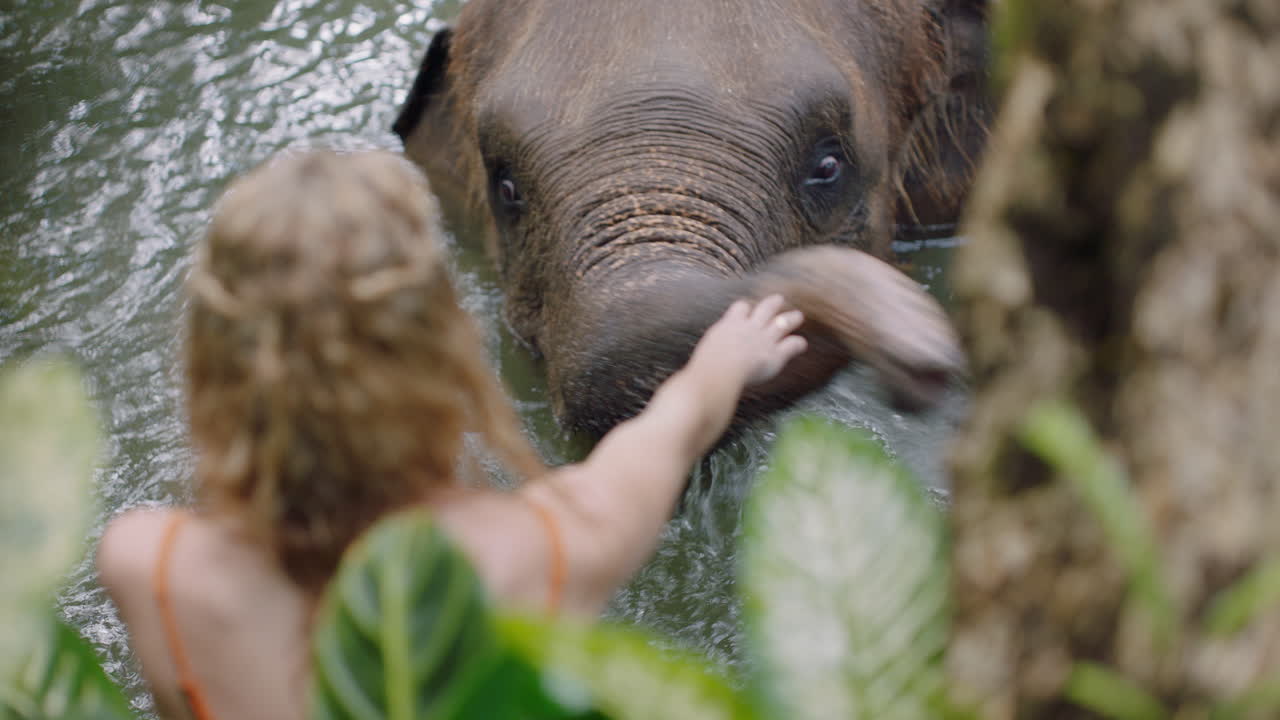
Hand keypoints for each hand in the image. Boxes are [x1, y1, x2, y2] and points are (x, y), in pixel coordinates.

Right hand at [689, 294, 807, 385]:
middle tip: (779, 299)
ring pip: (783, 321)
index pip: (740, 308)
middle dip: (773, 303)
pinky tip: (801, 345)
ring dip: (791, 318)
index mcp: (730, 324)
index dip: (745, 308)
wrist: (719, 372)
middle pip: (765, 308)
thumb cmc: (705, 367)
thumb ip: (709, 353)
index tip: (747, 309)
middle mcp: (750, 327)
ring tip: (798, 316)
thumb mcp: (704, 353)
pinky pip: (792, 344)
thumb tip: (697, 370)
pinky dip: (798, 344)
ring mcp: (764, 339)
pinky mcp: (775, 353)